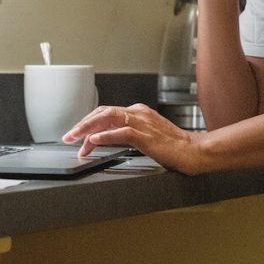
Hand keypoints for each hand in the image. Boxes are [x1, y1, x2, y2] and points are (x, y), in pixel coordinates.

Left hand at [62, 104, 202, 174]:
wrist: (195, 152)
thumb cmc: (174, 148)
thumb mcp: (147, 136)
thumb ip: (128, 134)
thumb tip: (104, 139)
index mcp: (139, 112)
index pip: (106, 113)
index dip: (89, 123)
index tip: (78, 136)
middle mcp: (138, 113)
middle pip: (102, 112)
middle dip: (82, 124)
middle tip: (68, 136)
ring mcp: (142, 123)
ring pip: (108, 118)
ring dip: (87, 128)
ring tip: (74, 138)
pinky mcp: (146, 136)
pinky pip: (121, 133)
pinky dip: (105, 136)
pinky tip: (93, 141)